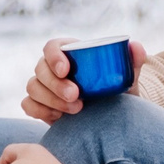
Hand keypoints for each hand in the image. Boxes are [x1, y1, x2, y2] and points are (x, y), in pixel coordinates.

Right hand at [23, 37, 148, 123]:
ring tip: (76, 110)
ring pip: (33, 87)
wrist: (110, 114)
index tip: (66, 70)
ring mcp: (43, 86)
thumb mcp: (126, 76)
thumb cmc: (115, 89)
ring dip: (51, 99)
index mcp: (69, 52)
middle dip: (56, 84)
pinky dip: (40, 111)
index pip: (52, 46)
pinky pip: (28, 105)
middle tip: (76, 96)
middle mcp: (51, 67)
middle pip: (40, 69)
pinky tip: (58, 117)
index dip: (54, 56)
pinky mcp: (40, 105)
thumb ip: (133, 61)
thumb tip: (136, 46)